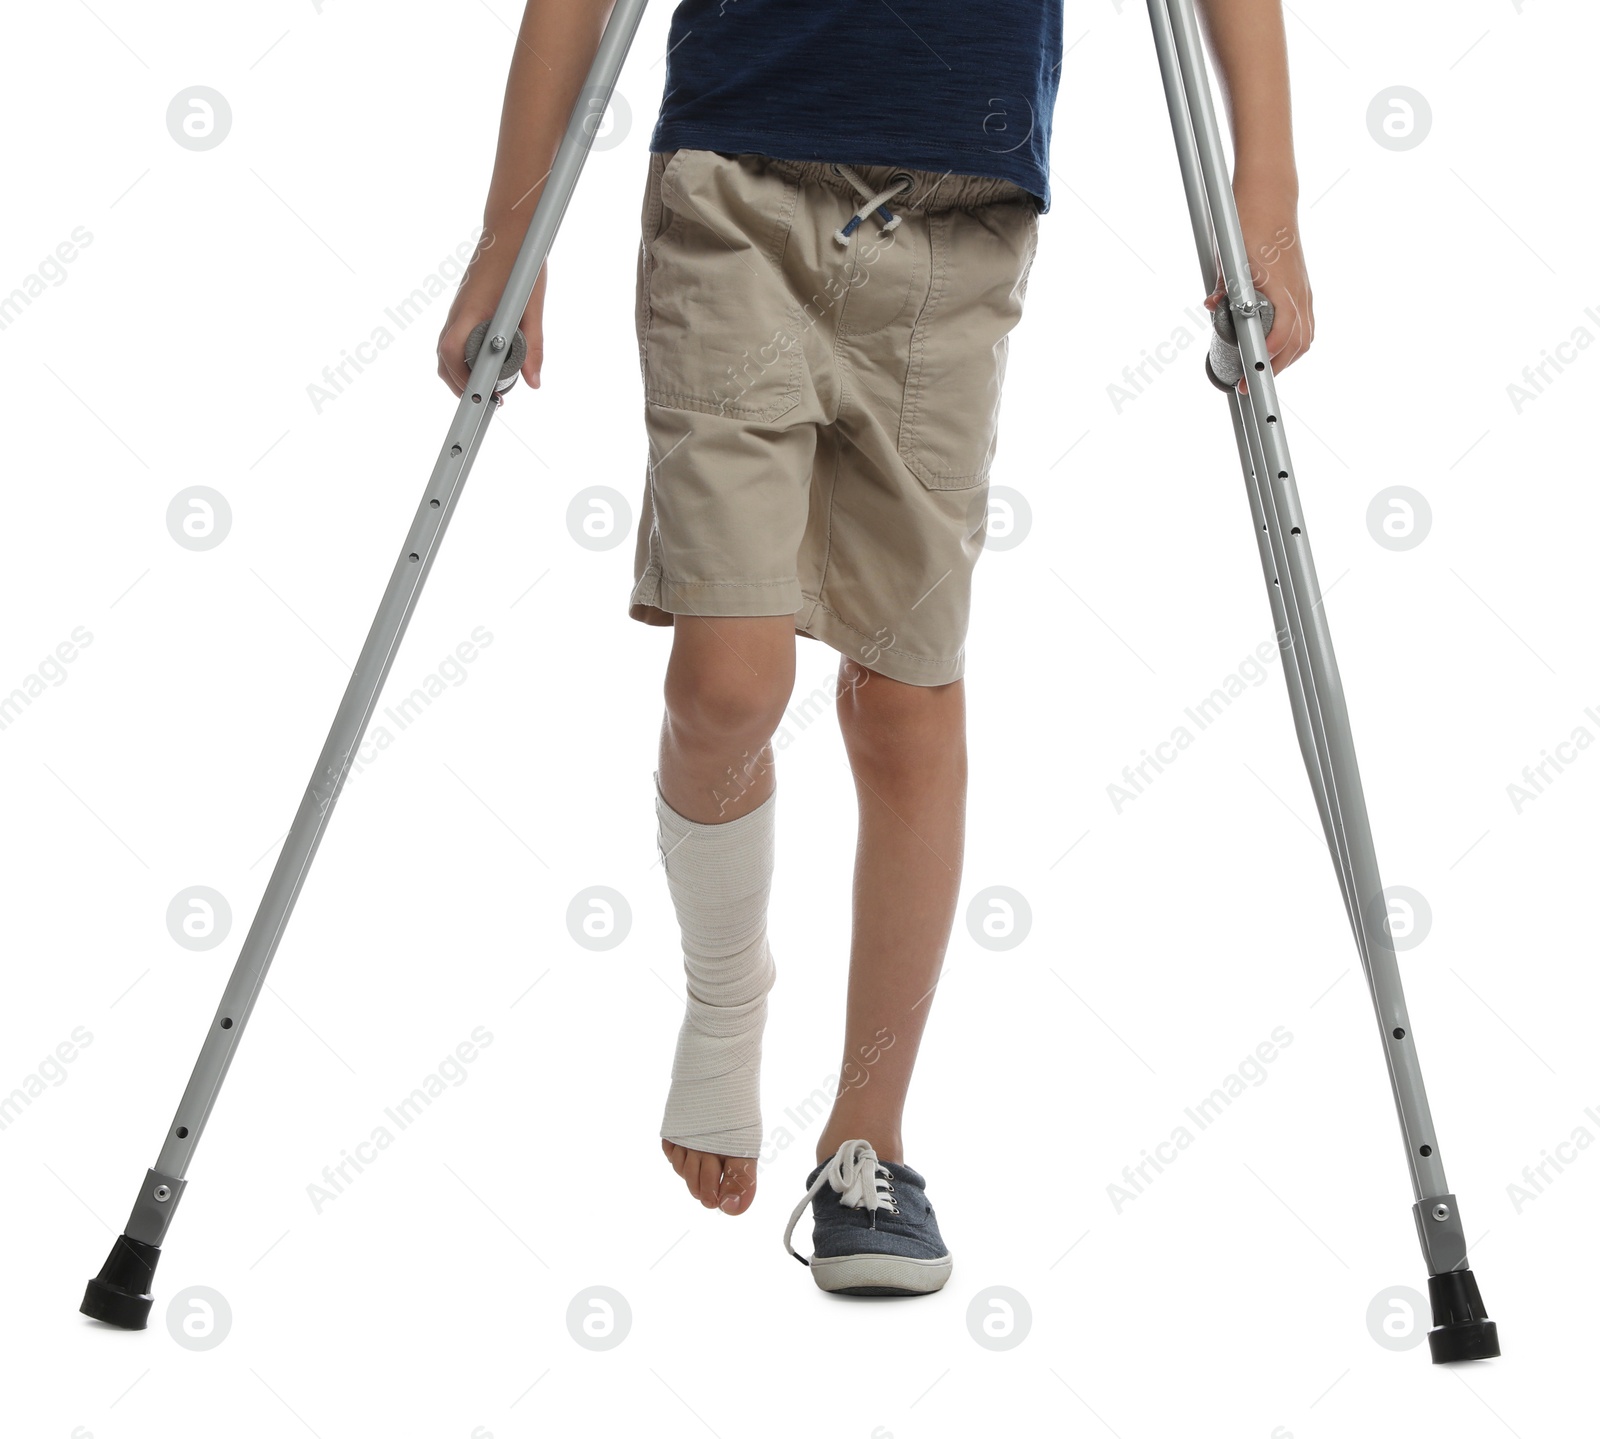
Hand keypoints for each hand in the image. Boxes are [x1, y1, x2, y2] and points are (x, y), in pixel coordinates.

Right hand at [436, 223, 546, 398]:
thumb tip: (534, 382)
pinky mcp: (463, 309)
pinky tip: (483, 366)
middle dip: (460, 385)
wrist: (511, 233)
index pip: (452, 353)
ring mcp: (458, 311)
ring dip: (459, 373)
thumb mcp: (532, 309)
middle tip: (487, 400)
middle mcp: (458, 313)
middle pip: (444, 359)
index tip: (483, 397)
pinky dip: (462, 358)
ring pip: (446, 351)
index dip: (463, 381)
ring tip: (486, 388)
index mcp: (471, 311)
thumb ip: (534, 347)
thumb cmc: (521, 266)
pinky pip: (454, 339)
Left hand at [1203, 182, 1312, 395]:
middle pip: (1297, 344)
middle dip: (1275, 369)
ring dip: (1287, 358)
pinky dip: (1294, 342)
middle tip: (1251, 383)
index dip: (1265, 360)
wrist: (1270, 197)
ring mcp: (1303, 290)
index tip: (1249, 375)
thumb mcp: (1228, 257)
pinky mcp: (1302, 287)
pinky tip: (1279, 350)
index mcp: (1282, 288)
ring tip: (1264, 371)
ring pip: (1306, 336)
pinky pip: (1306, 323)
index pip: (1281, 336)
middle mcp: (1298, 292)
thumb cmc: (1248, 224)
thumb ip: (1223, 286)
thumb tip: (1211, 307)